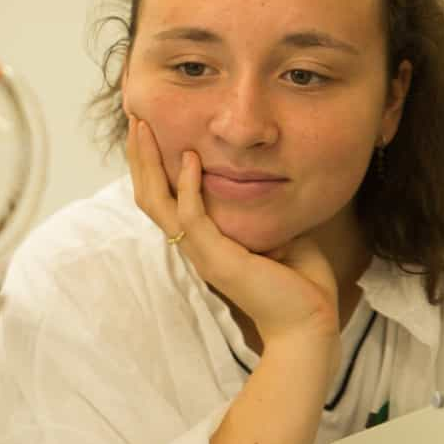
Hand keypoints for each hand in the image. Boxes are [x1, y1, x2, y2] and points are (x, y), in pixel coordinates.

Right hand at [124, 115, 338, 349]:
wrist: (310, 325)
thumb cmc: (300, 284)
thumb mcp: (275, 232)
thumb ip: (259, 208)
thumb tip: (264, 178)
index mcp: (204, 241)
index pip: (164, 197)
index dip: (152, 164)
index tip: (149, 130)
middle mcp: (193, 246)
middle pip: (148, 195)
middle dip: (138, 155)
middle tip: (134, 118)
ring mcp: (201, 253)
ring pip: (156, 202)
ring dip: (147, 162)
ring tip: (142, 128)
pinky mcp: (216, 258)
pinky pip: (190, 216)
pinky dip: (186, 185)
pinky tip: (188, 157)